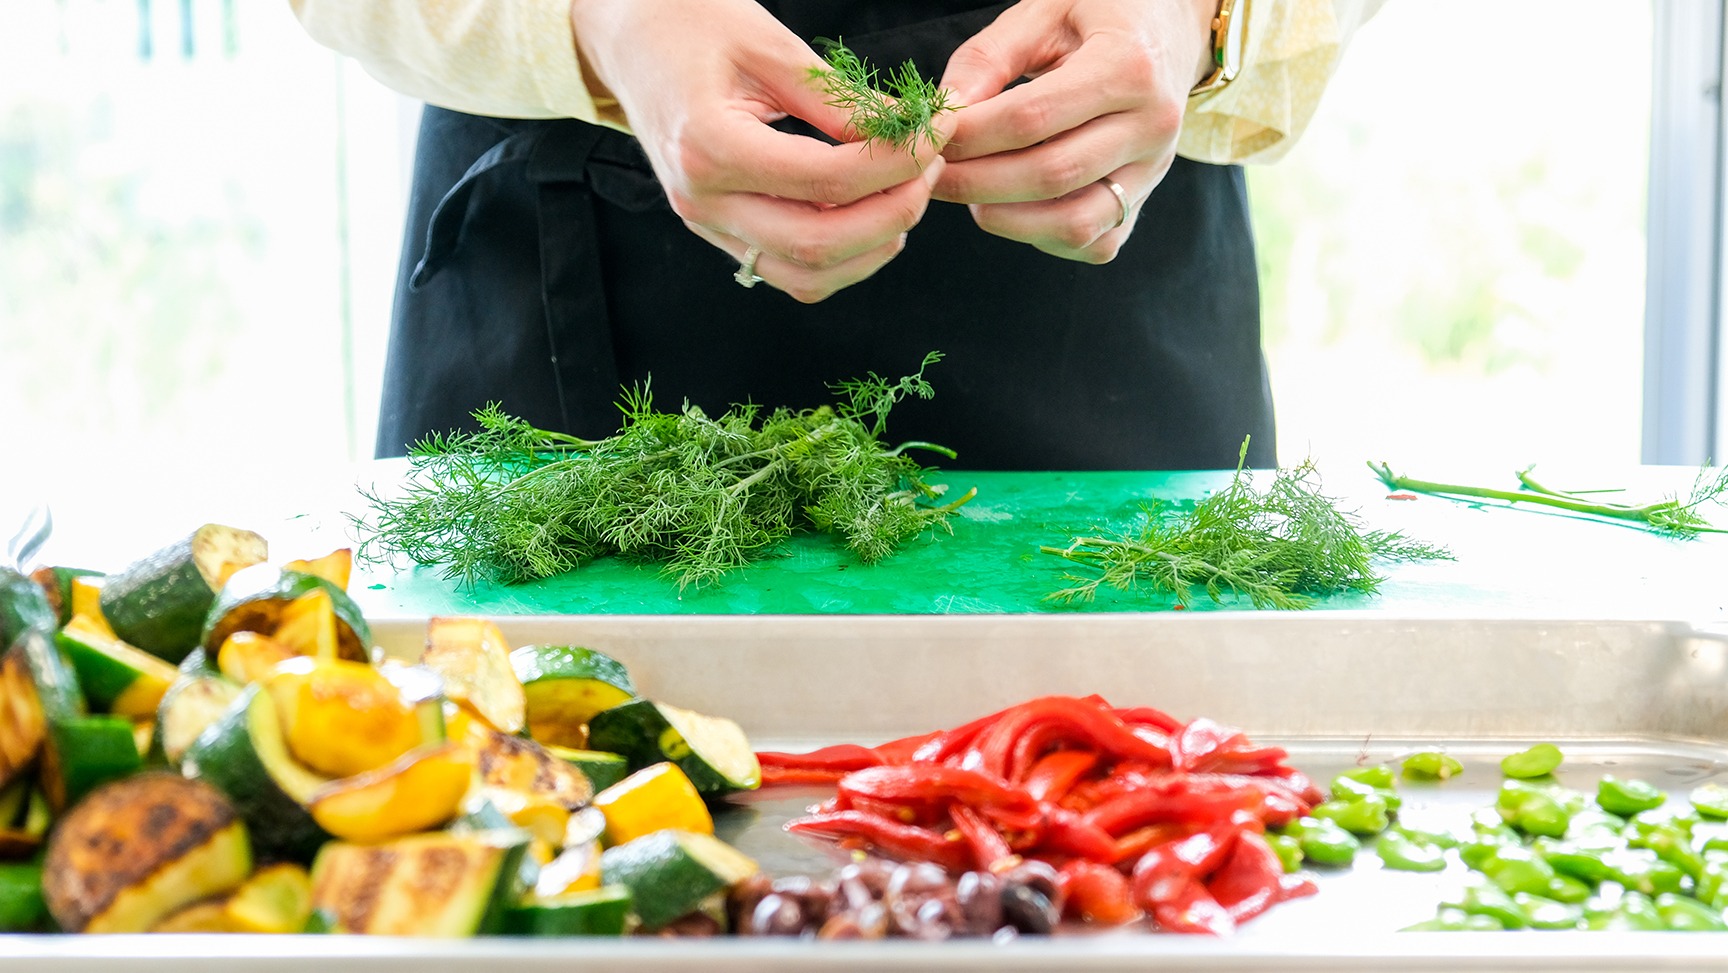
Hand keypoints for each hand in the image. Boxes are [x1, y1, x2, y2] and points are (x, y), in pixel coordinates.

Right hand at [569, 0, 951, 301]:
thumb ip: (838, 100)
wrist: (627, 38)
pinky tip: (869, 217)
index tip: (935, 134)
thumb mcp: (768, 44)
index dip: (896, 162)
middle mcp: (703, 200)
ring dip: (871, 248)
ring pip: (806, 276)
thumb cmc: (690, 23)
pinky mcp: (718, 231)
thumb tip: (908, 135)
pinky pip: (788, 271)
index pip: (826, 179)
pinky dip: (840, 258)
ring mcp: (706, 224)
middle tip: (930, 168)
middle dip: (894, 212)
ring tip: (905, 195)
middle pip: (819, 245)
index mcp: (710, 147)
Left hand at [935, 0, 1216, 263]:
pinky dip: (1041, 236)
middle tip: (931, 174)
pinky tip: (1011, 207)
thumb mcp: (1043, 10)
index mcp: (1128, 65)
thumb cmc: (1099, 14)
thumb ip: (989, 57)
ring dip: (1006, 218)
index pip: (1032, 118)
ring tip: (970, 193)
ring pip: (1074, 223)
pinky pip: (1090, 243)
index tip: (929, 136)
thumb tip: (942, 116)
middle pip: (1050, 175)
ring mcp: (1153, 171)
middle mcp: (1152, 125)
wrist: (1169, 33)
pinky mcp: (1143, 203)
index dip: (971, 135)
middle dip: (976, 182)